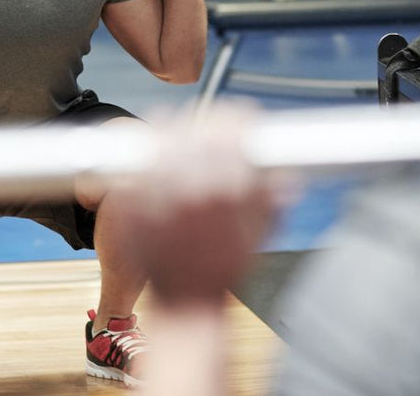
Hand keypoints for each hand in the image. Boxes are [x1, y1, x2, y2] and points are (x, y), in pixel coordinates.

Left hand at [106, 111, 282, 305]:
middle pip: (200, 123)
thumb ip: (274, 196)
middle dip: (213, 120)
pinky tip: (158, 146)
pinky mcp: (132, 198)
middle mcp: (192, 185)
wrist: (185, 302)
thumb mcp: (261, 230)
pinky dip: (149, 145)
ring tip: (186, 129)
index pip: (233, 126)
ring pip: (166, 131)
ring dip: (180, 125)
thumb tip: (287, 172)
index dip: (241, 118)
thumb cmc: (226, 267)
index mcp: (228, 187)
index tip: (244, 119)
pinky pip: (139, 156)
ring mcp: (158, 190)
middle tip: (217, 124)